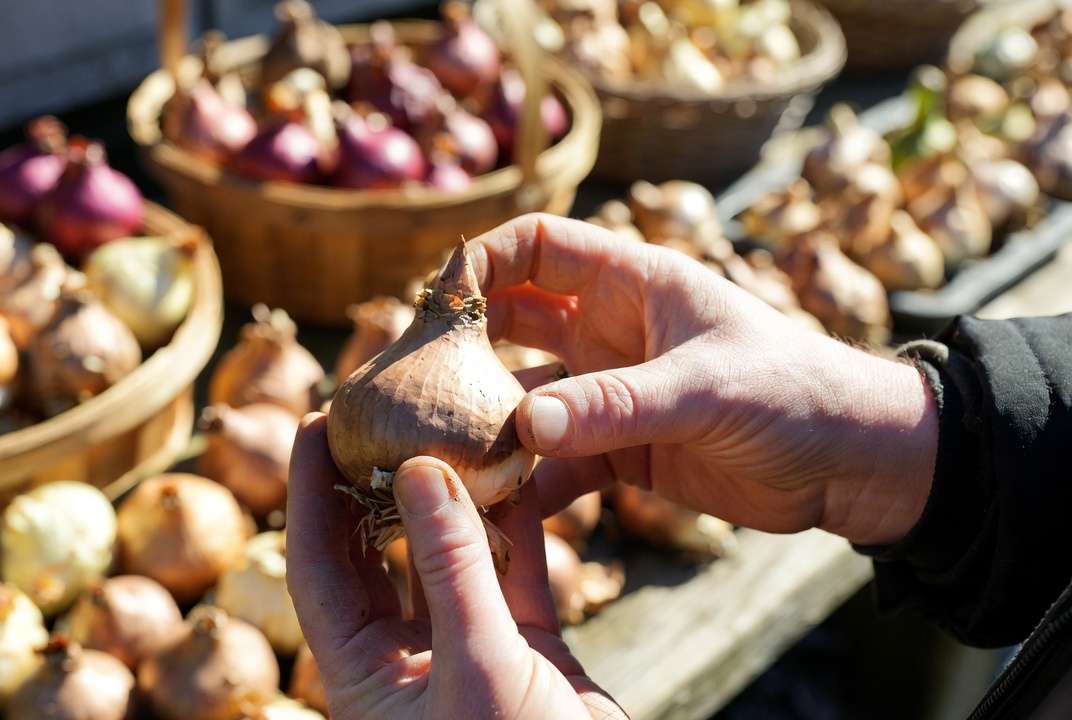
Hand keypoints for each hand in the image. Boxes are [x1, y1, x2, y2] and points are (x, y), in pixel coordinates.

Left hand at [286, 414, 626, 719]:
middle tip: (380, 405)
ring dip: (454, 493)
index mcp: (363, 674)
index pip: (317, 565)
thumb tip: (419, 468)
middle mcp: (406, 657)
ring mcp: (467, 649)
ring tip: (450, 418)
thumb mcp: (477, 666)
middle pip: (377, 549)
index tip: (313, 420)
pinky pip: (515, 570)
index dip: (309, 492)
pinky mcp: (528, 648)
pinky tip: (520, 466)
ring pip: (451, 552)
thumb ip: (451, 566)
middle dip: (377, 479)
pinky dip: (519, 522)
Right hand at [469, 214, 937, 545]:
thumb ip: (614, 406)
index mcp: (634, 284)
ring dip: (489, 421)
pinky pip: (557, 463)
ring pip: (527, 398)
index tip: (434, 300)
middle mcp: (612, 332)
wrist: (856, 465)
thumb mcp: (705, 389)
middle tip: (414, 377)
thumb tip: (522, 425)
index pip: (538, 247)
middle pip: (514, 322)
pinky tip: (495, 505)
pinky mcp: (623, 452)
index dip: (483, 262)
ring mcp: (613, 394)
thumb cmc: (797, 393)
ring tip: (439, 448)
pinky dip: (528, 483)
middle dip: (466, 345)